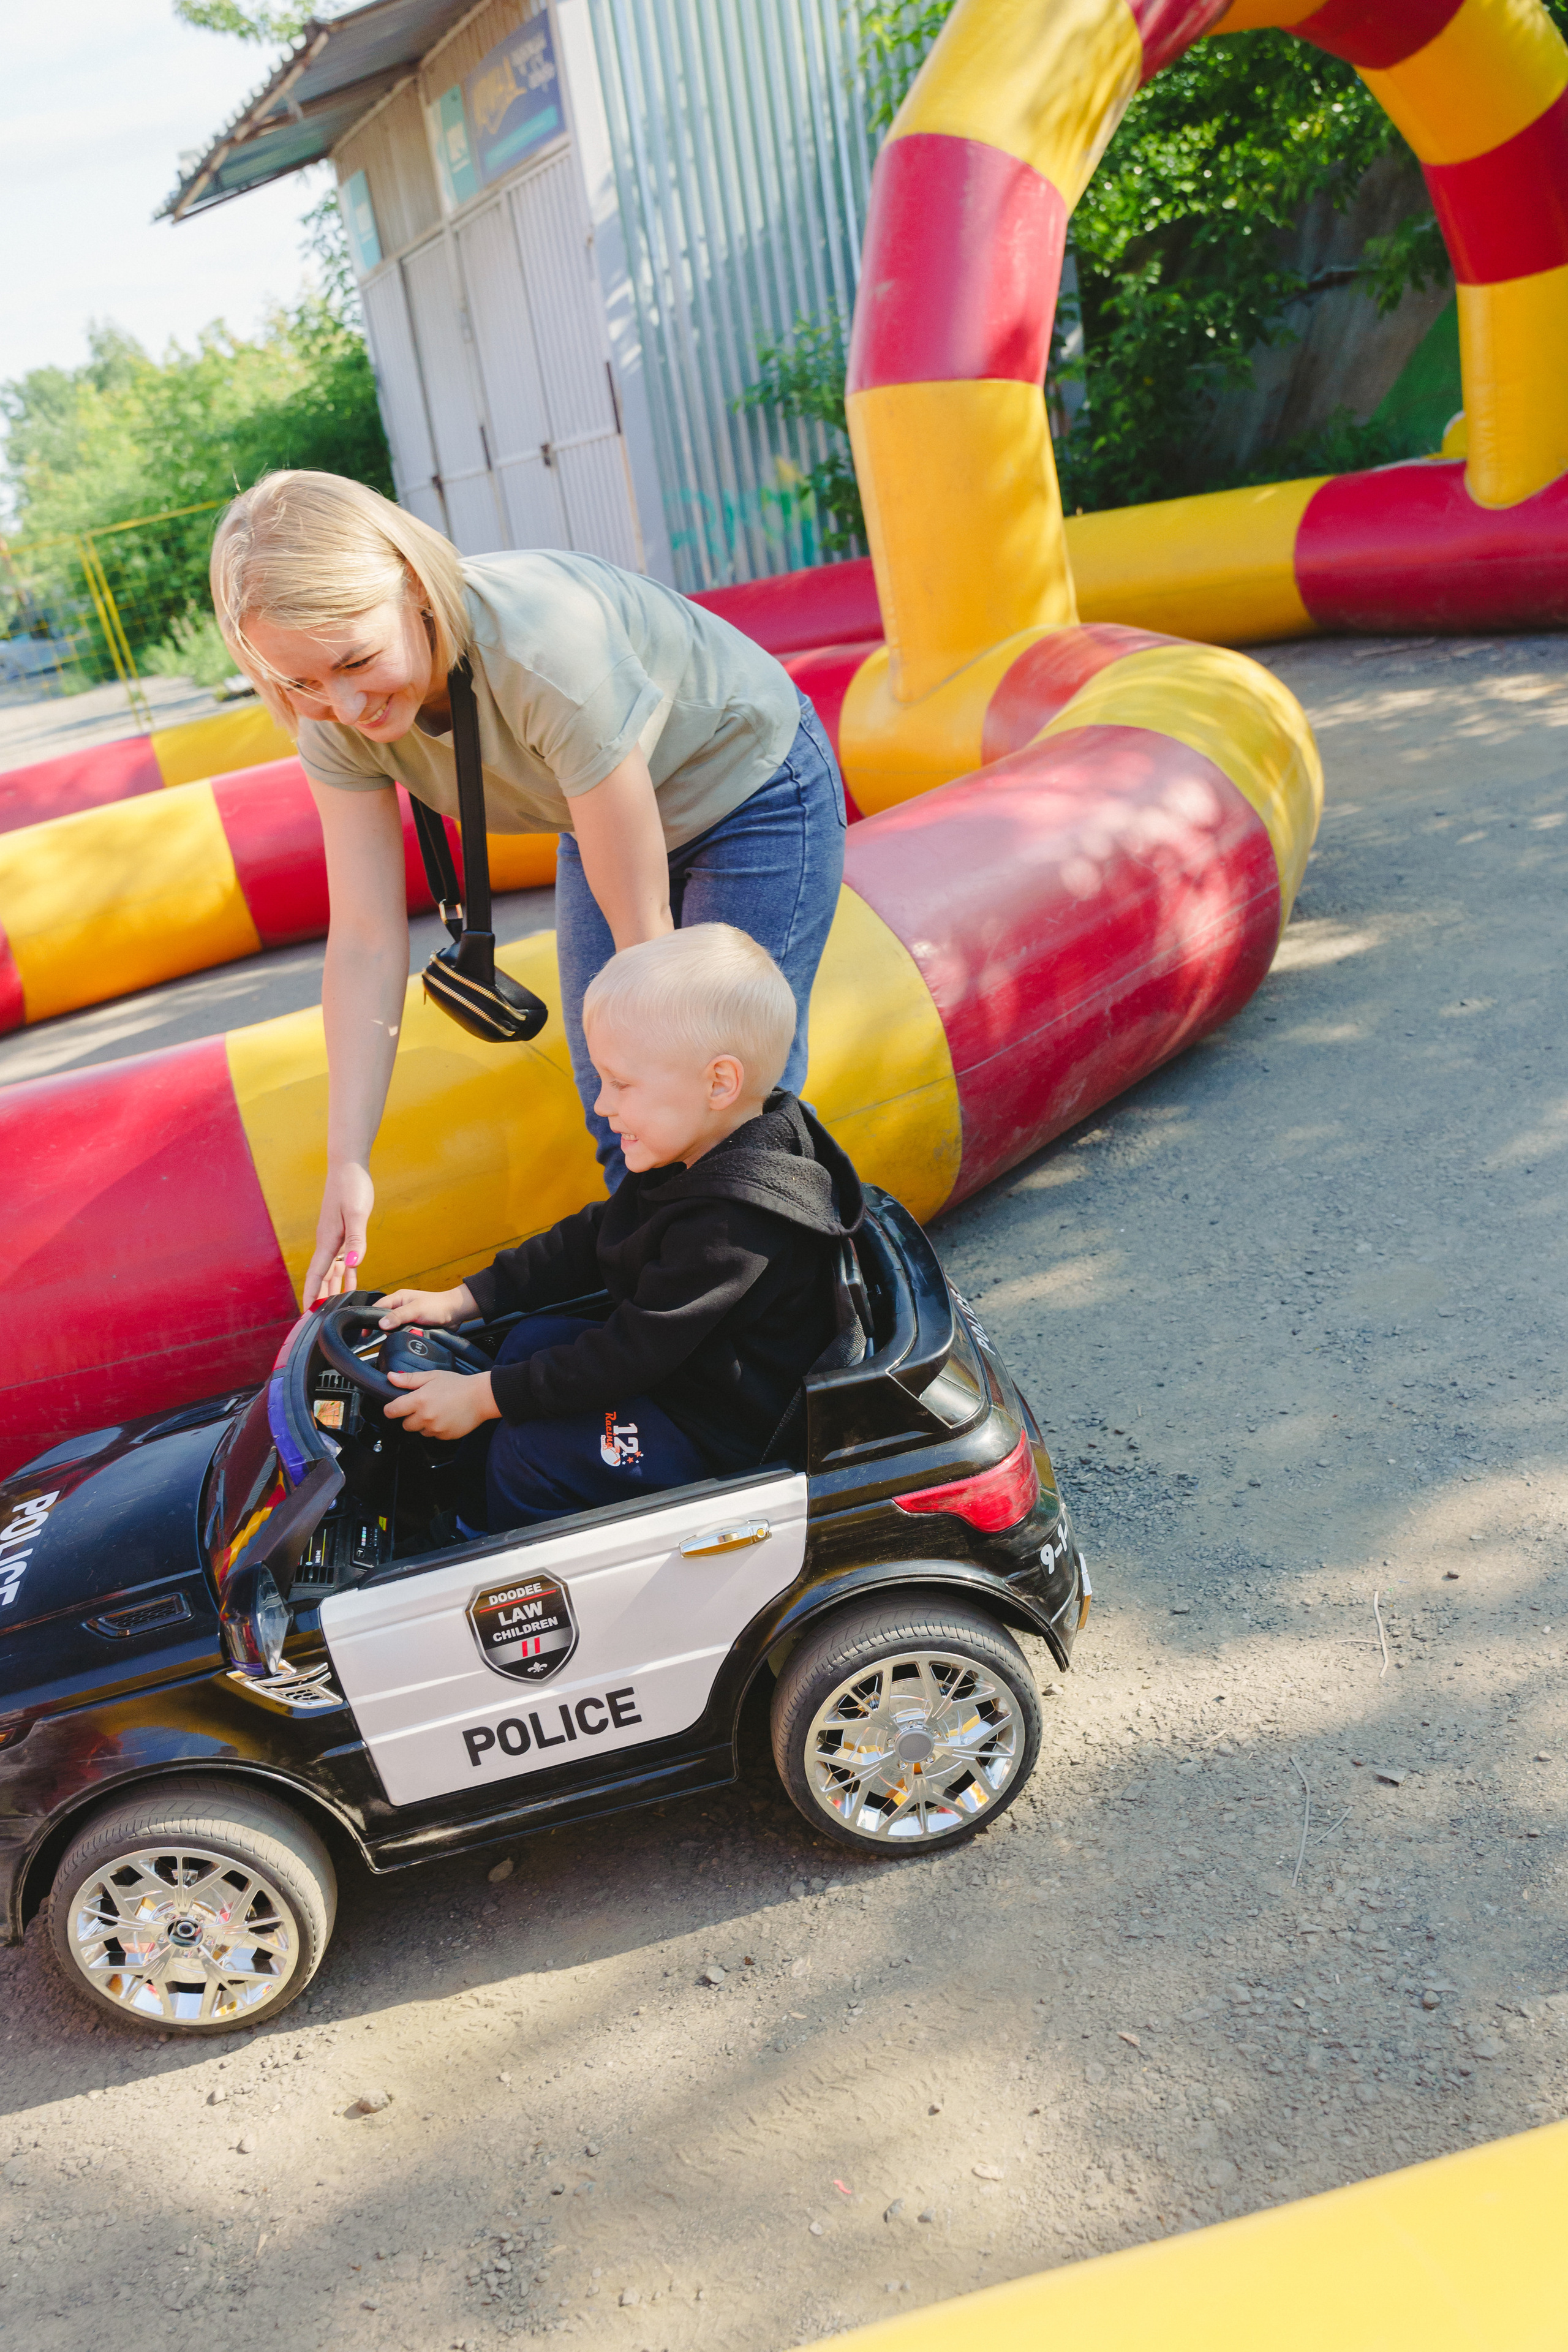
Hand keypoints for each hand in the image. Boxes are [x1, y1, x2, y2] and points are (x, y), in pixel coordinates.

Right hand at [304, 1163, 375, 1307]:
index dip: (312, 1294)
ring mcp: (334, 1237)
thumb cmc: (351, 1186)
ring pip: (331, 1270)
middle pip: (322, 1276)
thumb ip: (355, 1240)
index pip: (317, 1274)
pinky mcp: (342, 1232)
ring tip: (333, 1308)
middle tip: (319, 1320)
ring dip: (332, 1288)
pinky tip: (351, 1284)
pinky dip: (346, 1274)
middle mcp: (328, 1242)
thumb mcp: (356, 1213)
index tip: (307, 1313)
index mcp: (328, 1240)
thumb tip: (352, 1265)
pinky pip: (342, 1260)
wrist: (348, 1166)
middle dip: (320, 1297)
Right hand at [377, 1283, 477, 1331]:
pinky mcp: (414, 1324)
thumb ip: (399, 1316)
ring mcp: (407, 1316)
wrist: (456, 1312)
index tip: (365, 1333)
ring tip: (404, 1334)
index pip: (377, 1308)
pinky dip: (405, 1336)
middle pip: (384, 1320)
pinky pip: (403, 1332)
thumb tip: (382, 1323)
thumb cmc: (438, 1305)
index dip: (369, 1319)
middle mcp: (401, 1306)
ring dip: (397, 1333)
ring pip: (394, 1328)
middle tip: (389, 1335)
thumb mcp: (416, 1310)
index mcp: (398, 1298)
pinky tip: (409, 1337)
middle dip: (385, 1329)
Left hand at [384, 1367, 497, 1440]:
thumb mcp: (432, 1376)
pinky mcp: (445, 1436)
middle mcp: (425, 1416)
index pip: (392, 1411)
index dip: (391, 1409)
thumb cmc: (458, 1384)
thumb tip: (391, 1377)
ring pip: (420, 1431)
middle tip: (424, 1406)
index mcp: (419, 1400)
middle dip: (410, 1416)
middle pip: (405, 1424)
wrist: (481, 1397)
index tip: (394, 1407)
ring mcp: (435, 1428)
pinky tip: (446, 1417)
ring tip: (438, 1411)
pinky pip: (433, 1435)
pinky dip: (436, 1429)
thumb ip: (409, 1379)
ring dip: (424, 1424)